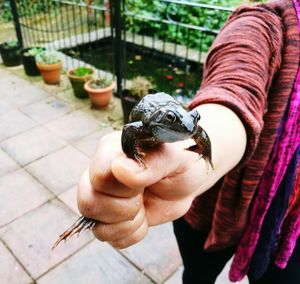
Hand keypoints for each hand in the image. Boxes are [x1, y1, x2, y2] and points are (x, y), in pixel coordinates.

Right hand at [77, 104, 246, 248]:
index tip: (144, 183)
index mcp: (112, 151)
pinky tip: (143, 217)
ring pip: (96, 224)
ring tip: (144, 207)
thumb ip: (152, 161)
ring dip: (128, 222)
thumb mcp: (176, 158)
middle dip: (125, 207)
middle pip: (89, 202)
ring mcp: (103, 196)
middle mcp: (101, 172)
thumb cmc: (181, 163)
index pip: (99, 176)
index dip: (123, 187)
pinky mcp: (110, 217)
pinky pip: (109, 237)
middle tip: (144, 195)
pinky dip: (131, 233)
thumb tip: (119, 170)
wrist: (187, 181)